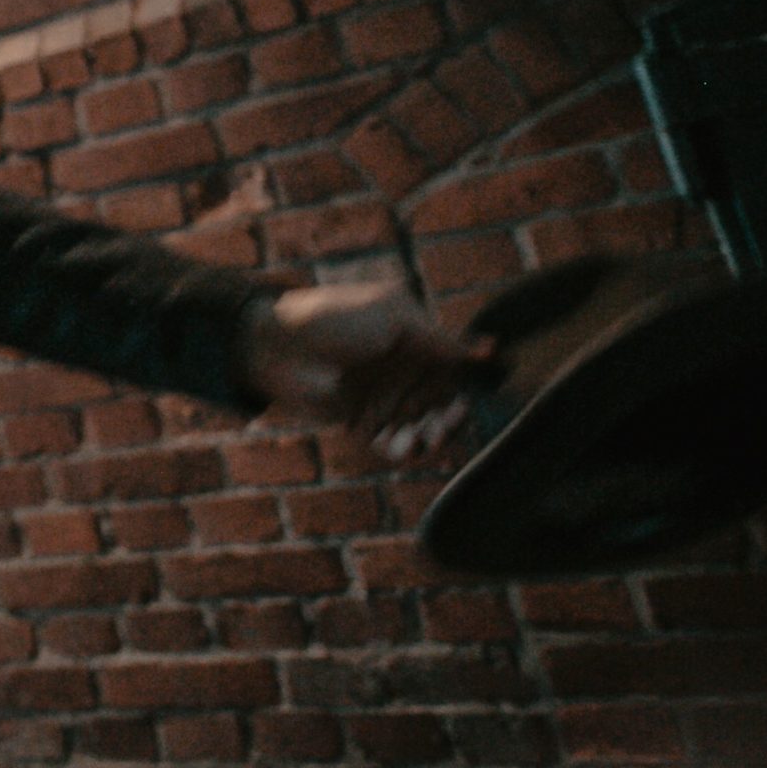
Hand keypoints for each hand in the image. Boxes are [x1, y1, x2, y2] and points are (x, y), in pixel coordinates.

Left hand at [243, 281, 492, 461]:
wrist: (276, 344)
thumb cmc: (334, 319)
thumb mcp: (393, 316)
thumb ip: (439, 338)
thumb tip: (490, 349)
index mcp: (416, 345)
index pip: (457, 373)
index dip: (468, 389)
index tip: (469, 399)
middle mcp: (404, 376)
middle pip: (444, 407)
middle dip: (451, 419)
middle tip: (446, 422)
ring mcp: (383, 403)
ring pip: (423, 430)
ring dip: (431, 439)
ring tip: (427, 439)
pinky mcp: (361, 427)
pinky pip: (391, 446)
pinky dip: (403, 451)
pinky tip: (405, 448)